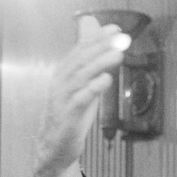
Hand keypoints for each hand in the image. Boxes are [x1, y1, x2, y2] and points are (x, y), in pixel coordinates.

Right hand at [34, 16, 126, 176]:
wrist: (56, 147)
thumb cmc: (71, 114)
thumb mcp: (84, 88)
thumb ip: (92, 67)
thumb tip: (103, 46)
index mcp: (65, 73)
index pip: (81, 50)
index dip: (98, 38)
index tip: (116, 29)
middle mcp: (61, 82)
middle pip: (81, 59)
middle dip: (100, 46)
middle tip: (120, 38)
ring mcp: (63, 99)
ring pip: (81, 76)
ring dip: (99, 63)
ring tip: (117, 54)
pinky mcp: (68, 117)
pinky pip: (80, 99)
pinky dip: (93, 88)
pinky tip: (106, 80)